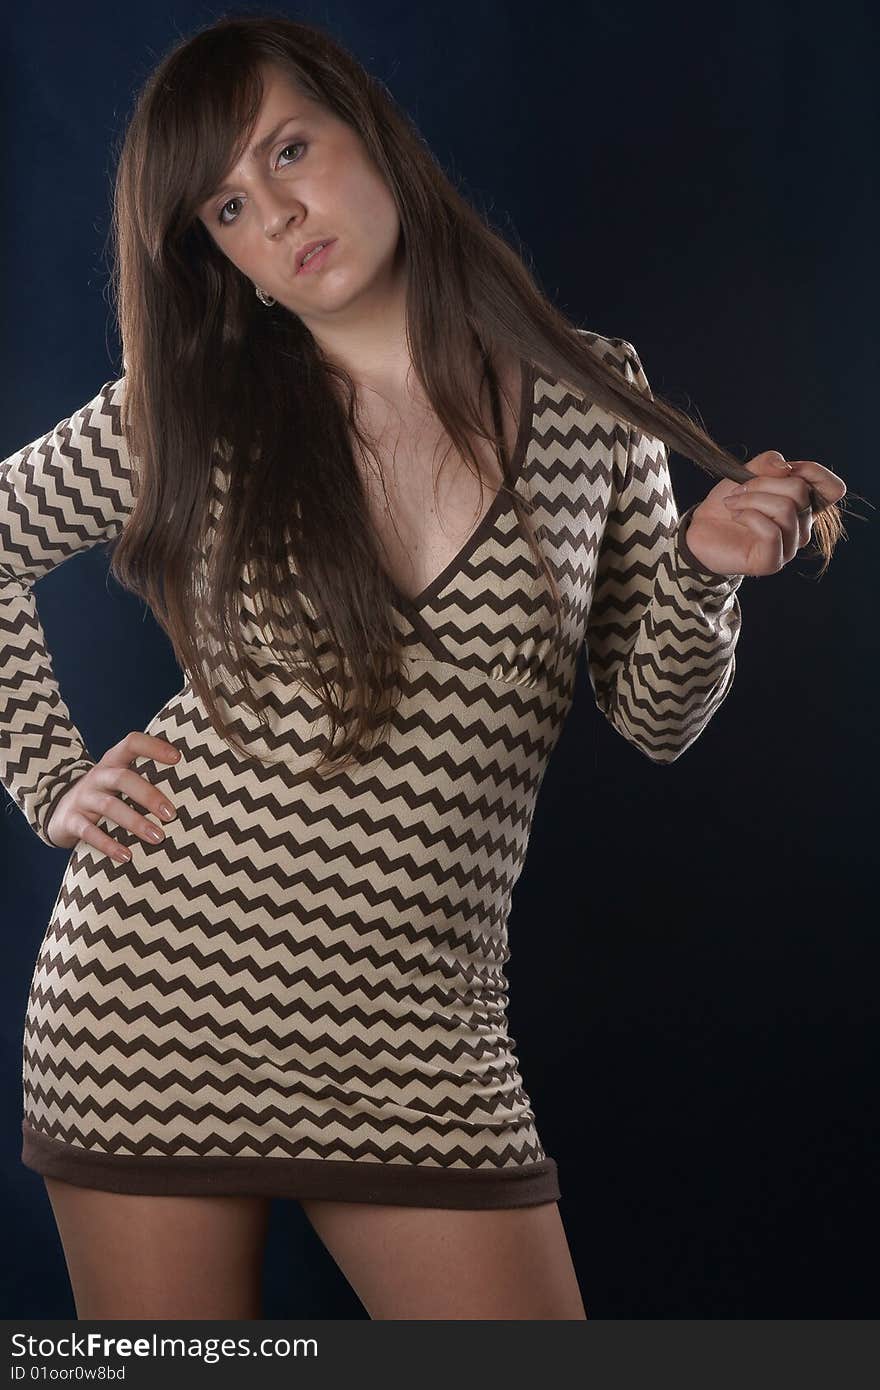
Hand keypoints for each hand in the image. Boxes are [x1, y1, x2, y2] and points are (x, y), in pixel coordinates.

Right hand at [46, 731, 180, 860]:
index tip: (178, 758)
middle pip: (122, 778)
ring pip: (109, 806)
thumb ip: (146, 781)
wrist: (58, 810)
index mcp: (113, 761)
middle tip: (172, 814)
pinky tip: (127, 857)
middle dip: (148, 795)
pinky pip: (89, 832)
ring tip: (158, 838)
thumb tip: (195, 795)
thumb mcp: (120, 782)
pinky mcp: (71, 821)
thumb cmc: (105, 795)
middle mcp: (98, 776)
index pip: (131, 743)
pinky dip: (108, 845)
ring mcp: (82, 798)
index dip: (153, 747)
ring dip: (135, 822)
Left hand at [683, 452, 847, 576]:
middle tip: (738, 489)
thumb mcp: (747, 473)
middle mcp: (802, 528)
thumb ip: (768, 463)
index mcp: (803, 506)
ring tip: (732, 503)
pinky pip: (772, 531)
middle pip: (800, 491)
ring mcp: (789, 547)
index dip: (812, 471)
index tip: (780, 468)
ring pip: (785, 509)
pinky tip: (735, 516)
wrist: (700, 530)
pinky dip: (748, 515)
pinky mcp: (772, 561)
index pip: (833, 489)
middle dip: (763, 482)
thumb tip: (786, 467)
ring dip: (752, 498)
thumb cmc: (729, 503)